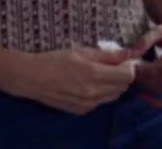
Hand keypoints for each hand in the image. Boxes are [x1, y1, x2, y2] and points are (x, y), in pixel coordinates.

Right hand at [7, 46, 137, 114]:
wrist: (32, 78)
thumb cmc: (55, 60)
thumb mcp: (82, 52)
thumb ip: (107, 55)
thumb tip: (127, 54)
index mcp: (94, 75)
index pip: (127, 76)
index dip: (129, 67)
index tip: (124, 60)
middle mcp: (94, 93)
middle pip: (122, 87)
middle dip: (123, 76)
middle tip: (114, 65)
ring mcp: (88, 104)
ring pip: (113, 96)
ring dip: (113, 85)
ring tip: (101, 74)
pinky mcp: (82, 110)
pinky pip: (100, 102)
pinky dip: (102, 93)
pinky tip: (89, 84)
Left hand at [130, 17, 161, 108]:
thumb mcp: (159, 31)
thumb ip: (144, 42)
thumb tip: (128, 55)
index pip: (156, 70)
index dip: (140, 72)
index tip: (128, 69)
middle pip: (158, 82)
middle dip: (141, 80)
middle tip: (129, 75)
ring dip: (147, 89)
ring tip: (136, 81)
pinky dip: (160, 104)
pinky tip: (146, 99)